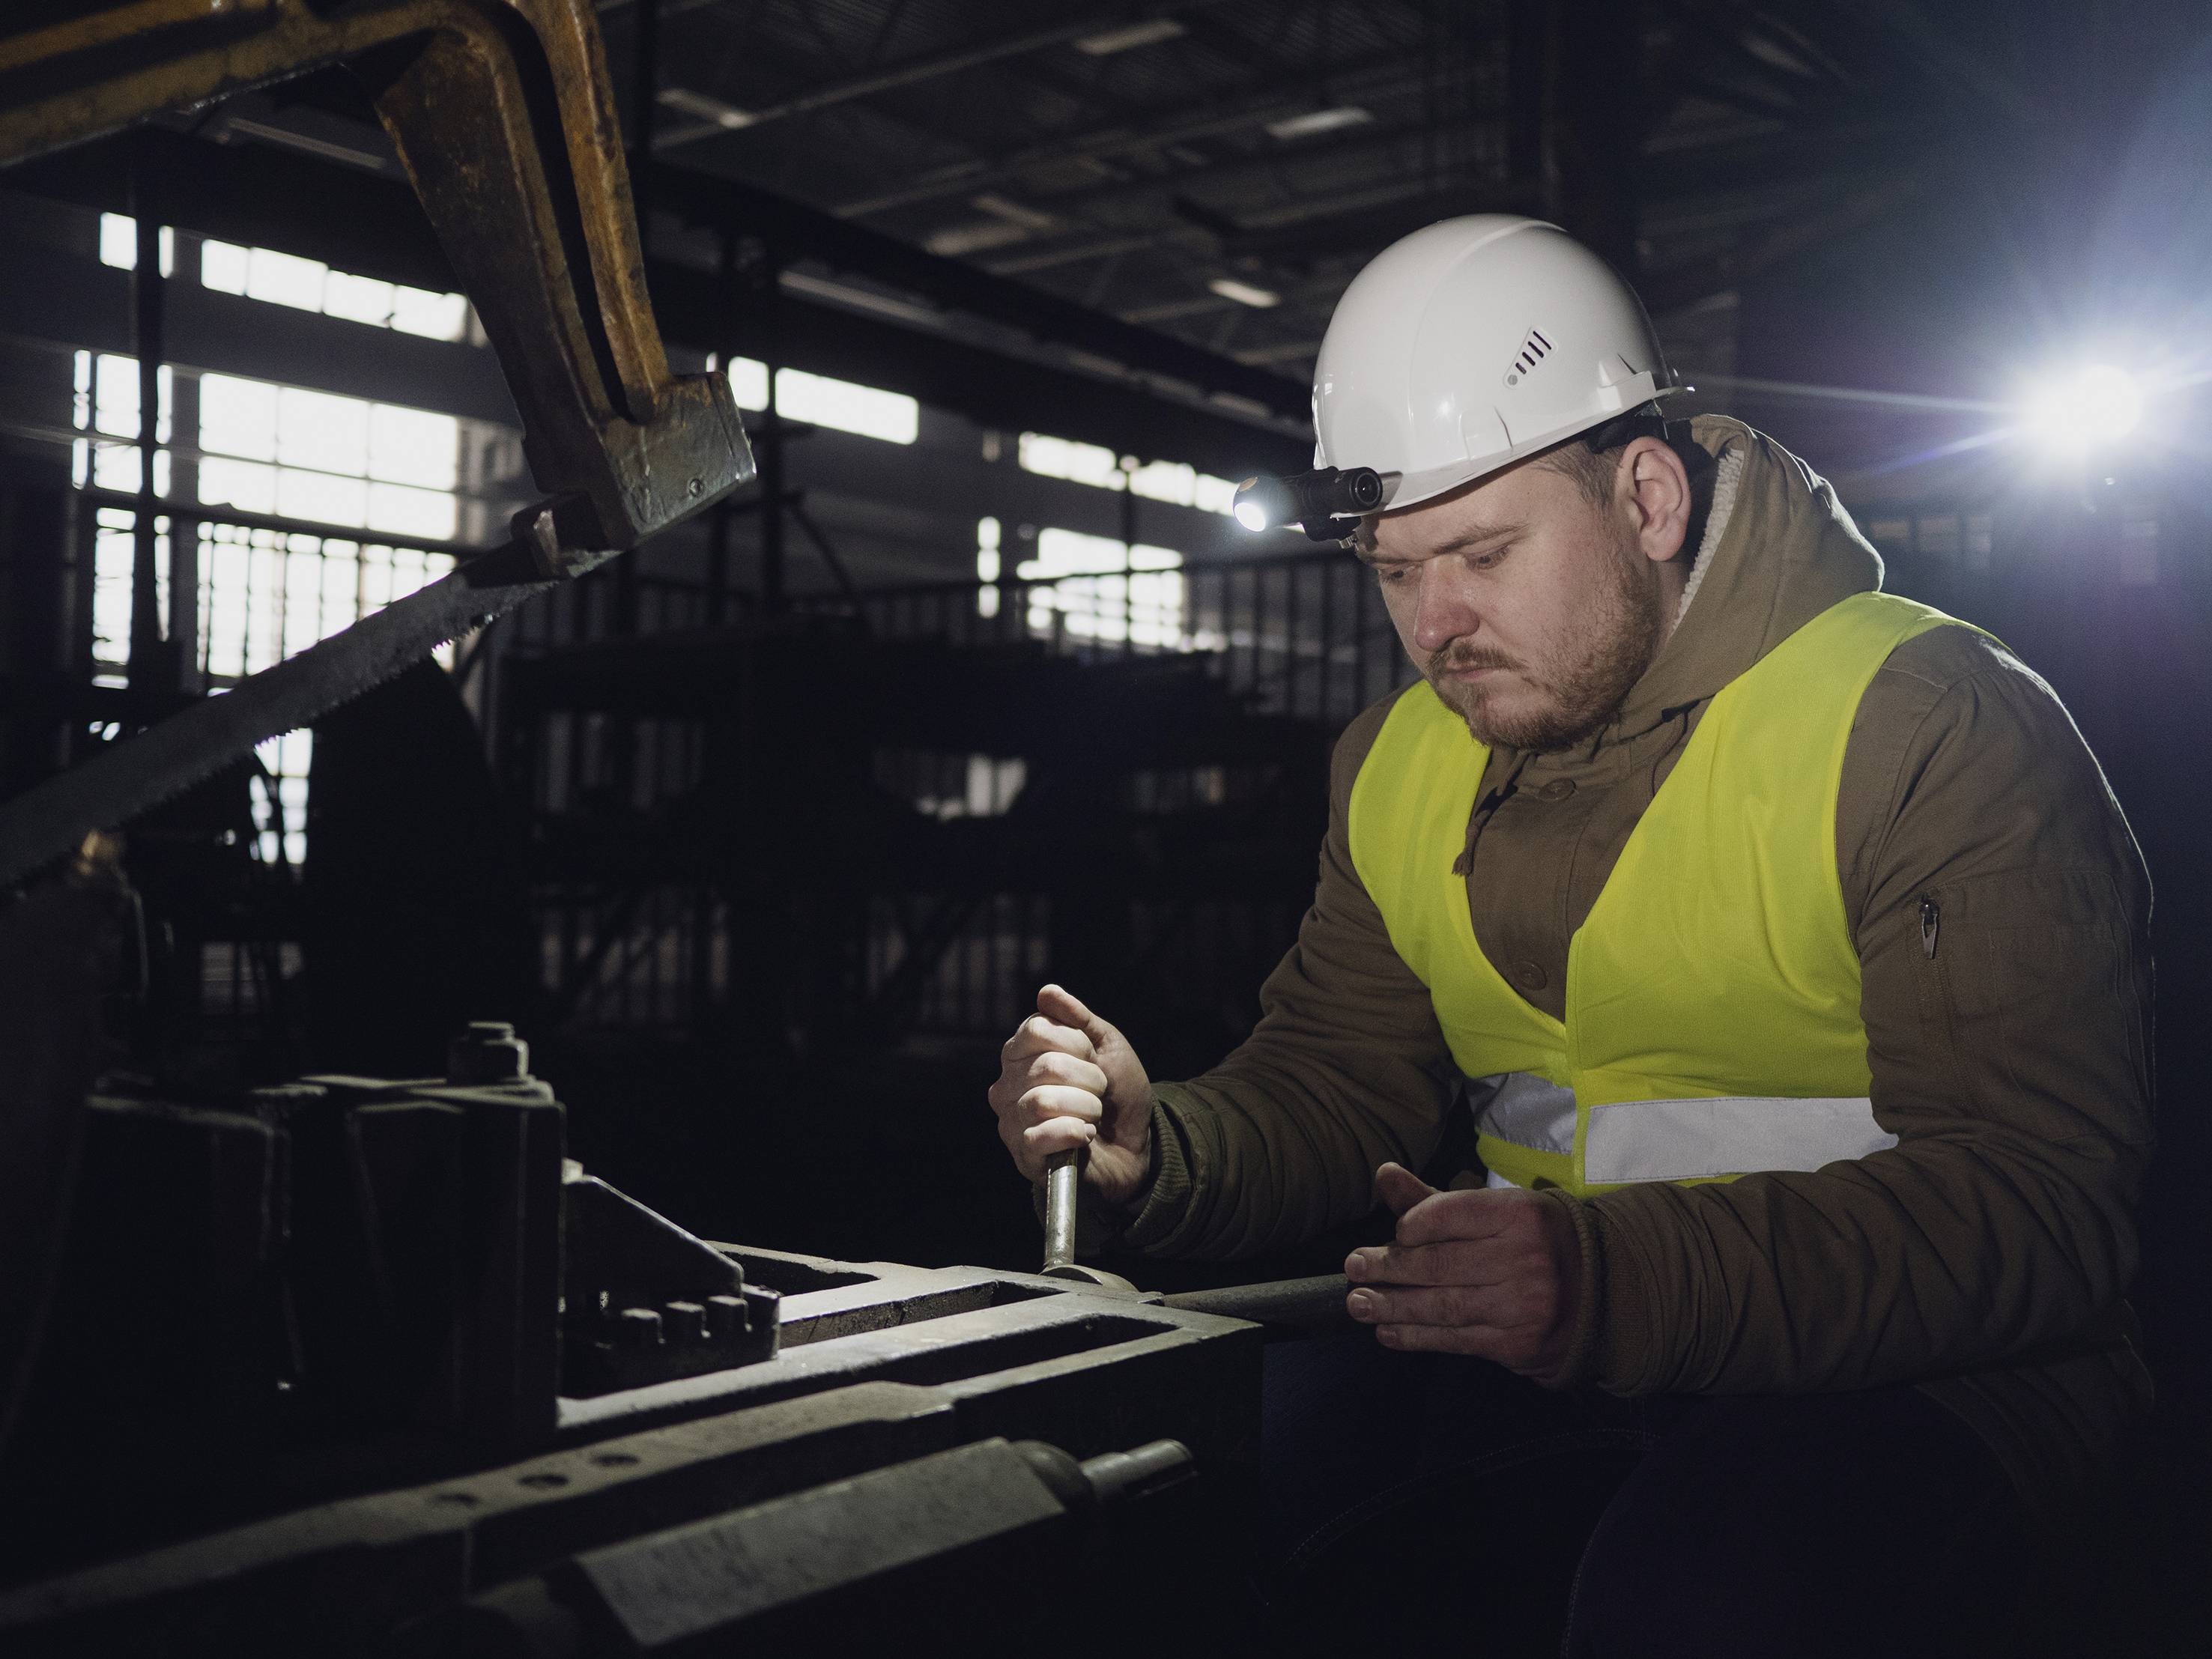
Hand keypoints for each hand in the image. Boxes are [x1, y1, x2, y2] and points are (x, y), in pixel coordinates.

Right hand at [987, 985, 1154, 1207]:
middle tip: (1100, 1091)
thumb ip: (1078, 1018)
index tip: (1093, 1057)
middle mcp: (1008, 1085)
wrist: (1137, 1144)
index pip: (1037, 1030)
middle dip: (1089, 1078)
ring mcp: (1012, 1121)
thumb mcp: (1108, 1045)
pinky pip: (1039, 1137)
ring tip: (1094, 1115)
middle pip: (1046, 1066)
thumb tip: (1047, 991)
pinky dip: (1074, 1133)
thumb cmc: (1119, 1093)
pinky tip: (1085, 1136)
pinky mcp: (1023, 1155)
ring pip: (1042, 1102)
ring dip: (1086, 1107)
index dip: (1076, 1042)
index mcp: (1023, 1053)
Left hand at [1343, 1163, 1583, 1385]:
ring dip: (1393, 1306)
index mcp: (1519, 1215)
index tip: (1395, 1234)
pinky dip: (1415, 1337)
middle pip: (1439, 1264)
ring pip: (1442, 1306)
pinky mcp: (1517, 1344)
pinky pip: (1455, 1340)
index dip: (1413, 1224)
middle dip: (1389, 1268)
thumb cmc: (1535, 1243)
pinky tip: (1388, 1332)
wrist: (1600, 1296)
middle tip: (1354, 1267)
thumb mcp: (1497, 1212)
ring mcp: (1521, 1305)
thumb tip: (1384, 1173)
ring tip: (1359, 1303)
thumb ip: (1435, 1200)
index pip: (1449, 1215)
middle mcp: (1523, 1258)